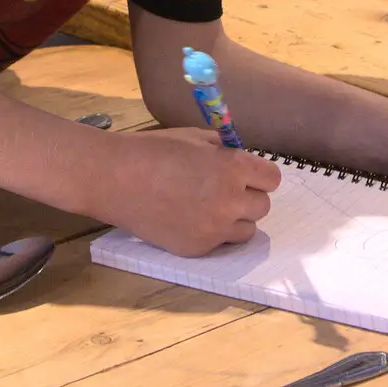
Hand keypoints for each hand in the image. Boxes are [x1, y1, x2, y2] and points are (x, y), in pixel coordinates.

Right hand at [101, 128, 281, 256]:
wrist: (115, 178)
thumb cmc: (153, 150)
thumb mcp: (196, 138)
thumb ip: (226, 151)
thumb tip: (243, 160)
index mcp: (234, 168)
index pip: (272, 179)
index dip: (259, 175)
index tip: (247, 174)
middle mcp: (230, 201)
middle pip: (263, 206)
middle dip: (248, 196)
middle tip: (224, 189)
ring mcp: (214, 229)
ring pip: (246, 230)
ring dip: (235, 218)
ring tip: (208, 206)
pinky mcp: (197, 248)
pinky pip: (220, 243)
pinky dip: (212, 232)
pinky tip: (189, 218)